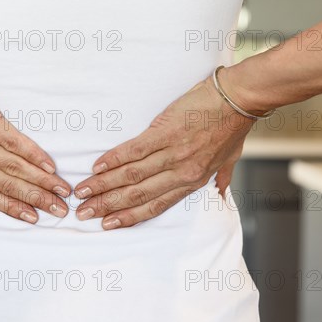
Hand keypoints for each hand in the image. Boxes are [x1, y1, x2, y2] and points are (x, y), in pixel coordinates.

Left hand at [0, 51, 70, 223]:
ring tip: (62, 190)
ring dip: (42, 181)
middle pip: (8, 186)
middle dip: (37, 200)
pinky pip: (15, 143)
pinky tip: (50, 165)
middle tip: (60, 210)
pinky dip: (34, 156)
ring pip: (15, 168)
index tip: (33, 218)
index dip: (13, 208)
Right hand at [73, 76, 253, 229]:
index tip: (107, 224)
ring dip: (103, 185)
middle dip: (107, 206)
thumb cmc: (234, 126)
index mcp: (193, 181)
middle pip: (137, 194)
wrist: (239, 98)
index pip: (155, 206)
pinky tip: (96, 167)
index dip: (129, 217)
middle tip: (83, 213)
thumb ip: (222, 178)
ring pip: (131, 176)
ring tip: (82, 192)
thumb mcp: (231, 159)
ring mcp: (172, 153)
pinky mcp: (165, 132)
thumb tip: (220, 194)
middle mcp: (181, 172)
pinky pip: (133, 151)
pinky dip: (113, 160)